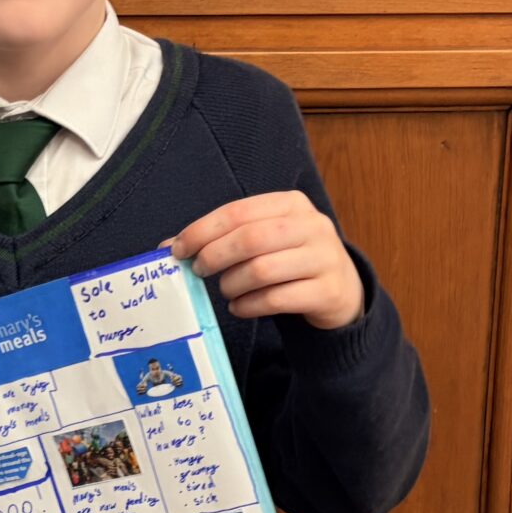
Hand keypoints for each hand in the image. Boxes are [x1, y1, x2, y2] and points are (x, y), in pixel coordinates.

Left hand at [169, 191, 363, 329]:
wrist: (342, 290)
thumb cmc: (292, 261)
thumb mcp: (266, 238)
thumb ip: (224, 237)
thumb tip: (169, 245)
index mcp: (291, 204)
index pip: (238, 211)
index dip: (202, 230)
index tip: (178, 249)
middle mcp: (312, 226)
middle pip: (250, 238)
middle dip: (215, 256)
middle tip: (199, 271)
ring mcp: (323, 259)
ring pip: (262, 270)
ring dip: (232, 284)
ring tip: (226, 292)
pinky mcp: (327, 291)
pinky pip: (277, 300)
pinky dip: (249, 306)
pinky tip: (239, 308)